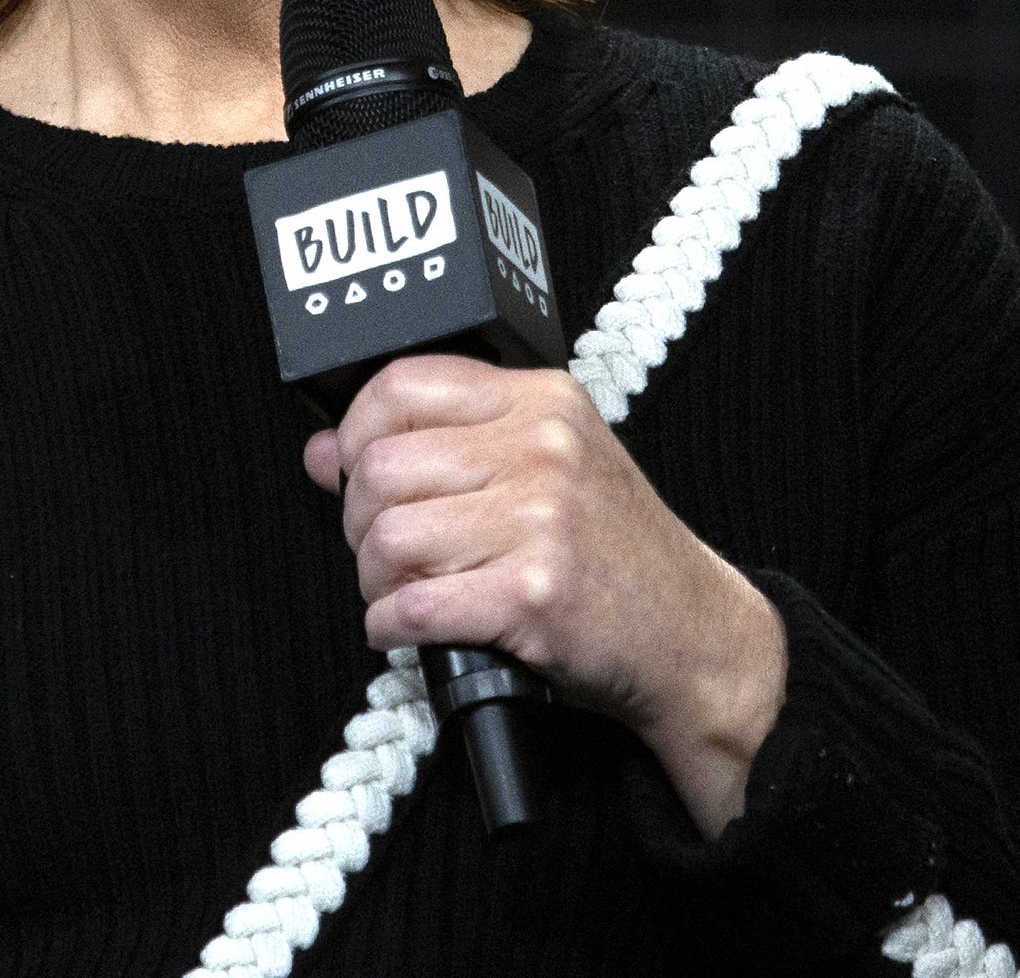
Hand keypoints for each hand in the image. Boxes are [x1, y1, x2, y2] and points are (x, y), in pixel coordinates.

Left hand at [305, 353, 785, 837]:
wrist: (695, 634)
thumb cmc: (615, 553)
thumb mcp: (546, 469)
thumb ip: (438, 446)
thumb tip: (325, 451)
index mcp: (541, 402)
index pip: (402, 385)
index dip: (355, 434)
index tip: (355, 471)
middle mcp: (543, 448)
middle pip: (382, 468)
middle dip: (360, 522)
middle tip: (385, 551)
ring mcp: (542, 520)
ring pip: (387, 539)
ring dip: (375, 581)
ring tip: (404, 591)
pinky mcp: (535, 594)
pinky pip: (413, 607)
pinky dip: (391, 627)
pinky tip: (409, 628)